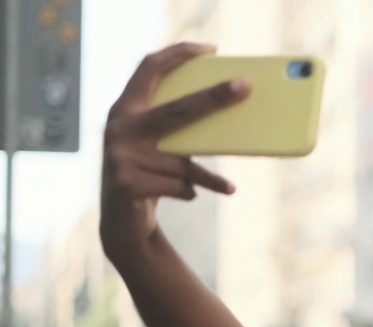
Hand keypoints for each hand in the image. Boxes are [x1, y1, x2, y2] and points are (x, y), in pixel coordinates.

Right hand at [99, 42, 249, 251]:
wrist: (122, 222)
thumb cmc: (151, 174)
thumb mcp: (158, 146)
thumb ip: (176, 129)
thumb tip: (232, 114)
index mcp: (126, 108)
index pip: (149, 68)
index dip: (177, 54)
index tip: (210, 49)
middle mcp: (119, 127)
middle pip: (177, 109)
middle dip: (214, 98)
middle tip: (245, 87)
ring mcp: (120, 155)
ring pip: (183, 162)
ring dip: (208, 177)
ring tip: (227, 186)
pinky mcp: (127, 183)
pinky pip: (178, 186)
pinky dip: (191, 192)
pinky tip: (188, 197)